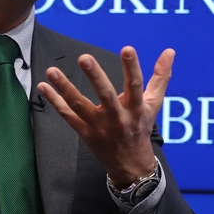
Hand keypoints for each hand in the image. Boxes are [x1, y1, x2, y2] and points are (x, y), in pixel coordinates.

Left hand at [37, 46, 173, 186]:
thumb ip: (161, 77)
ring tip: (52, 71)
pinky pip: (67, 115)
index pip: (135, 85)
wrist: (130, 164)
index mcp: (136, 108)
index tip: (127, 48)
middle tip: (84, 57)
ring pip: (79, 105)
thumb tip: (170, 51)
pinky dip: (54, 101)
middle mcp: (117, 117)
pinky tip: (43, 86)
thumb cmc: (140, 127)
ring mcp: (98, 126)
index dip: (132, 67)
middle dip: (95, 77)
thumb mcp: (154, 104)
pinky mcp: (84, 132)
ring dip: (65, 87)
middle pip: (105, 96)